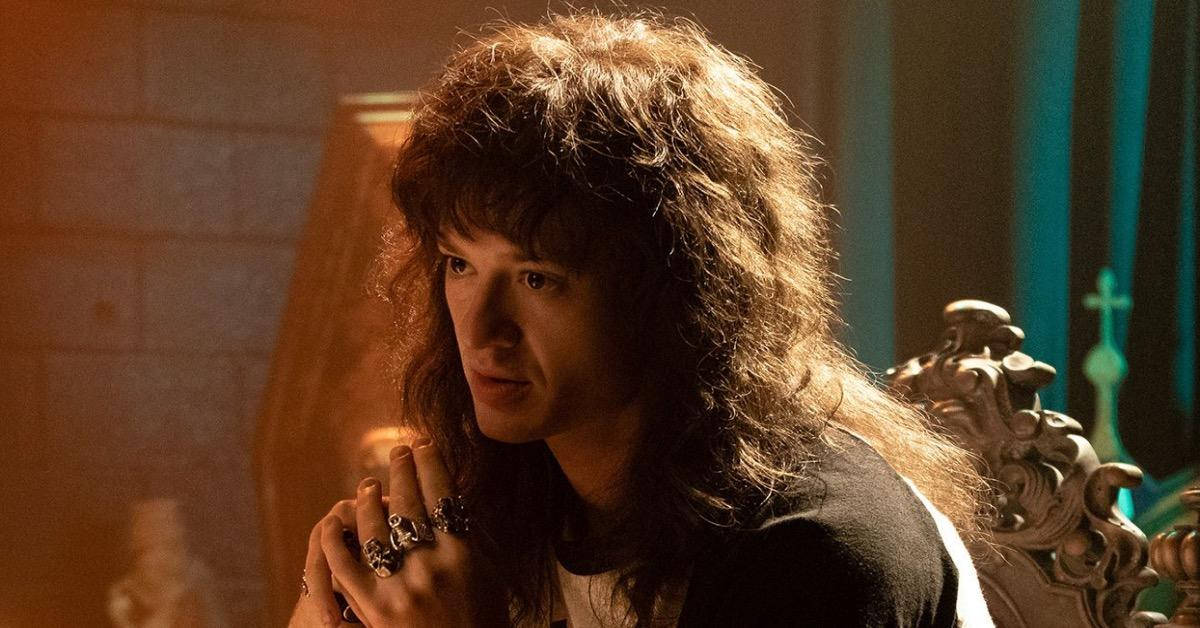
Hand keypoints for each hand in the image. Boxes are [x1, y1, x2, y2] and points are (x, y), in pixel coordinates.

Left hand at [294, 438, 506, 627]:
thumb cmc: (482, 622)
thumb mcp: (489, 577)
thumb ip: (469, 538)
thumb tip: (452, 497)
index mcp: (462, 555)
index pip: (442, 494)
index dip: (431, 464)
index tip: (425, 446)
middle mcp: (430, 566)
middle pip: (409, 503)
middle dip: (403, 470)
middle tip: (399, 452)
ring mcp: (398, 587)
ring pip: (374, 526)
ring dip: (369, 499)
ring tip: (369, 485)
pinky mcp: (372, 608)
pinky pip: (343, 563)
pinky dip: (337, 538)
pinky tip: (337, 520)